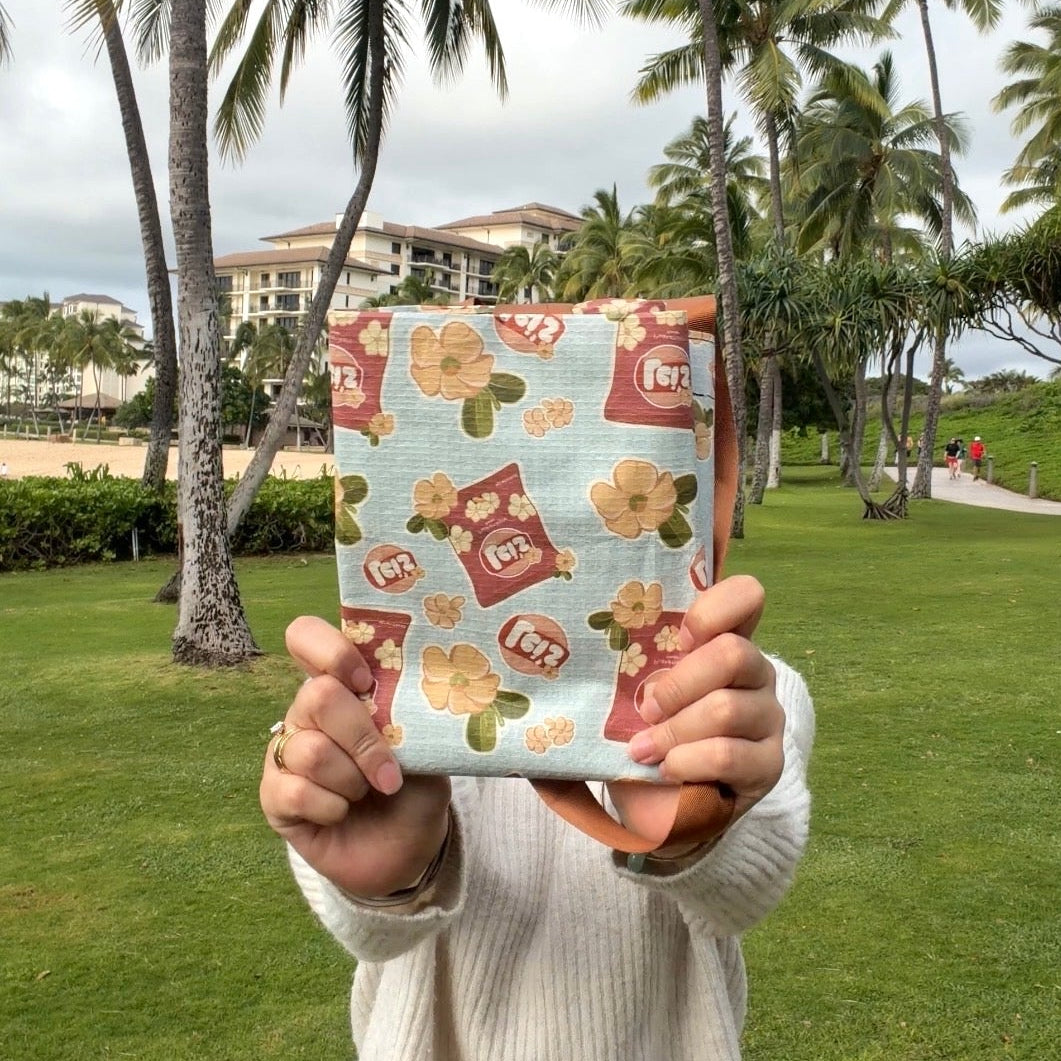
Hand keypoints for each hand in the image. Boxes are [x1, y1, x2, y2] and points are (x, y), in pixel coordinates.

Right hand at [260, 616, 450, 897]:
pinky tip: (341, 814)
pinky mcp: (274, 796)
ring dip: (352, 778)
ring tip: (370, 793)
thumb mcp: (427, 747)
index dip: (330, 650)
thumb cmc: (415, 785)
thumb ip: (413, 718)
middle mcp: (308, 711)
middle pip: (317, 695)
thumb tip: (411, 694)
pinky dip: (331, 807)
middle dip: (361, 735)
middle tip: (388, 771)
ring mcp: (287, 751)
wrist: (407, 849)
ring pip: (309, 749)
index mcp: (344, 684)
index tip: (365, 679)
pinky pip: (295, 791)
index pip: (307, 637)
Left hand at [607, 575, 784, 847]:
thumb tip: (581, 649)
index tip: (680, 637)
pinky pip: (728, 755)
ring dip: (674, 731)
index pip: (746, 596)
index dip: (713, 610)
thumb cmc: (648, 731)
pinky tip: (667, 769)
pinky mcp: (768, 763)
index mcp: (727, 640)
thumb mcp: (636, 691)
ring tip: (642, 749)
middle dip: (678, 684)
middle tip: (645, 708)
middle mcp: (757, 672)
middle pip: (733, 654)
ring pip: (726, 709)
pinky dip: (687, 761)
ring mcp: (768, 717)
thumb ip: (632, 664)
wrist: (664, 803)